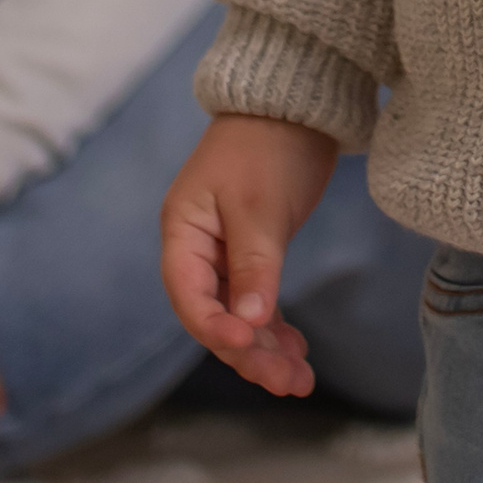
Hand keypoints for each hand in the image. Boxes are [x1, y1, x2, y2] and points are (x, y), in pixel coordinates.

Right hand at [160, 112, 338, 395]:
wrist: (298, 100)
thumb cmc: (270, 143)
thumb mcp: (259, 206)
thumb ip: (254, 266)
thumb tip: (249, 325)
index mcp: (184, 232)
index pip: (191, 297)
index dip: (216, 329)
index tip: (248, 345)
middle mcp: (198, 247)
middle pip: (216, 315)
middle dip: (250, 351)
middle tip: (288, 382)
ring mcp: (225, 250)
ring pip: (239, 314)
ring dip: (266, 347)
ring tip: (299, 381)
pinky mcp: (254, 249)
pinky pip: (257, 300)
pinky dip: (274, 326)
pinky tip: (297, 351)